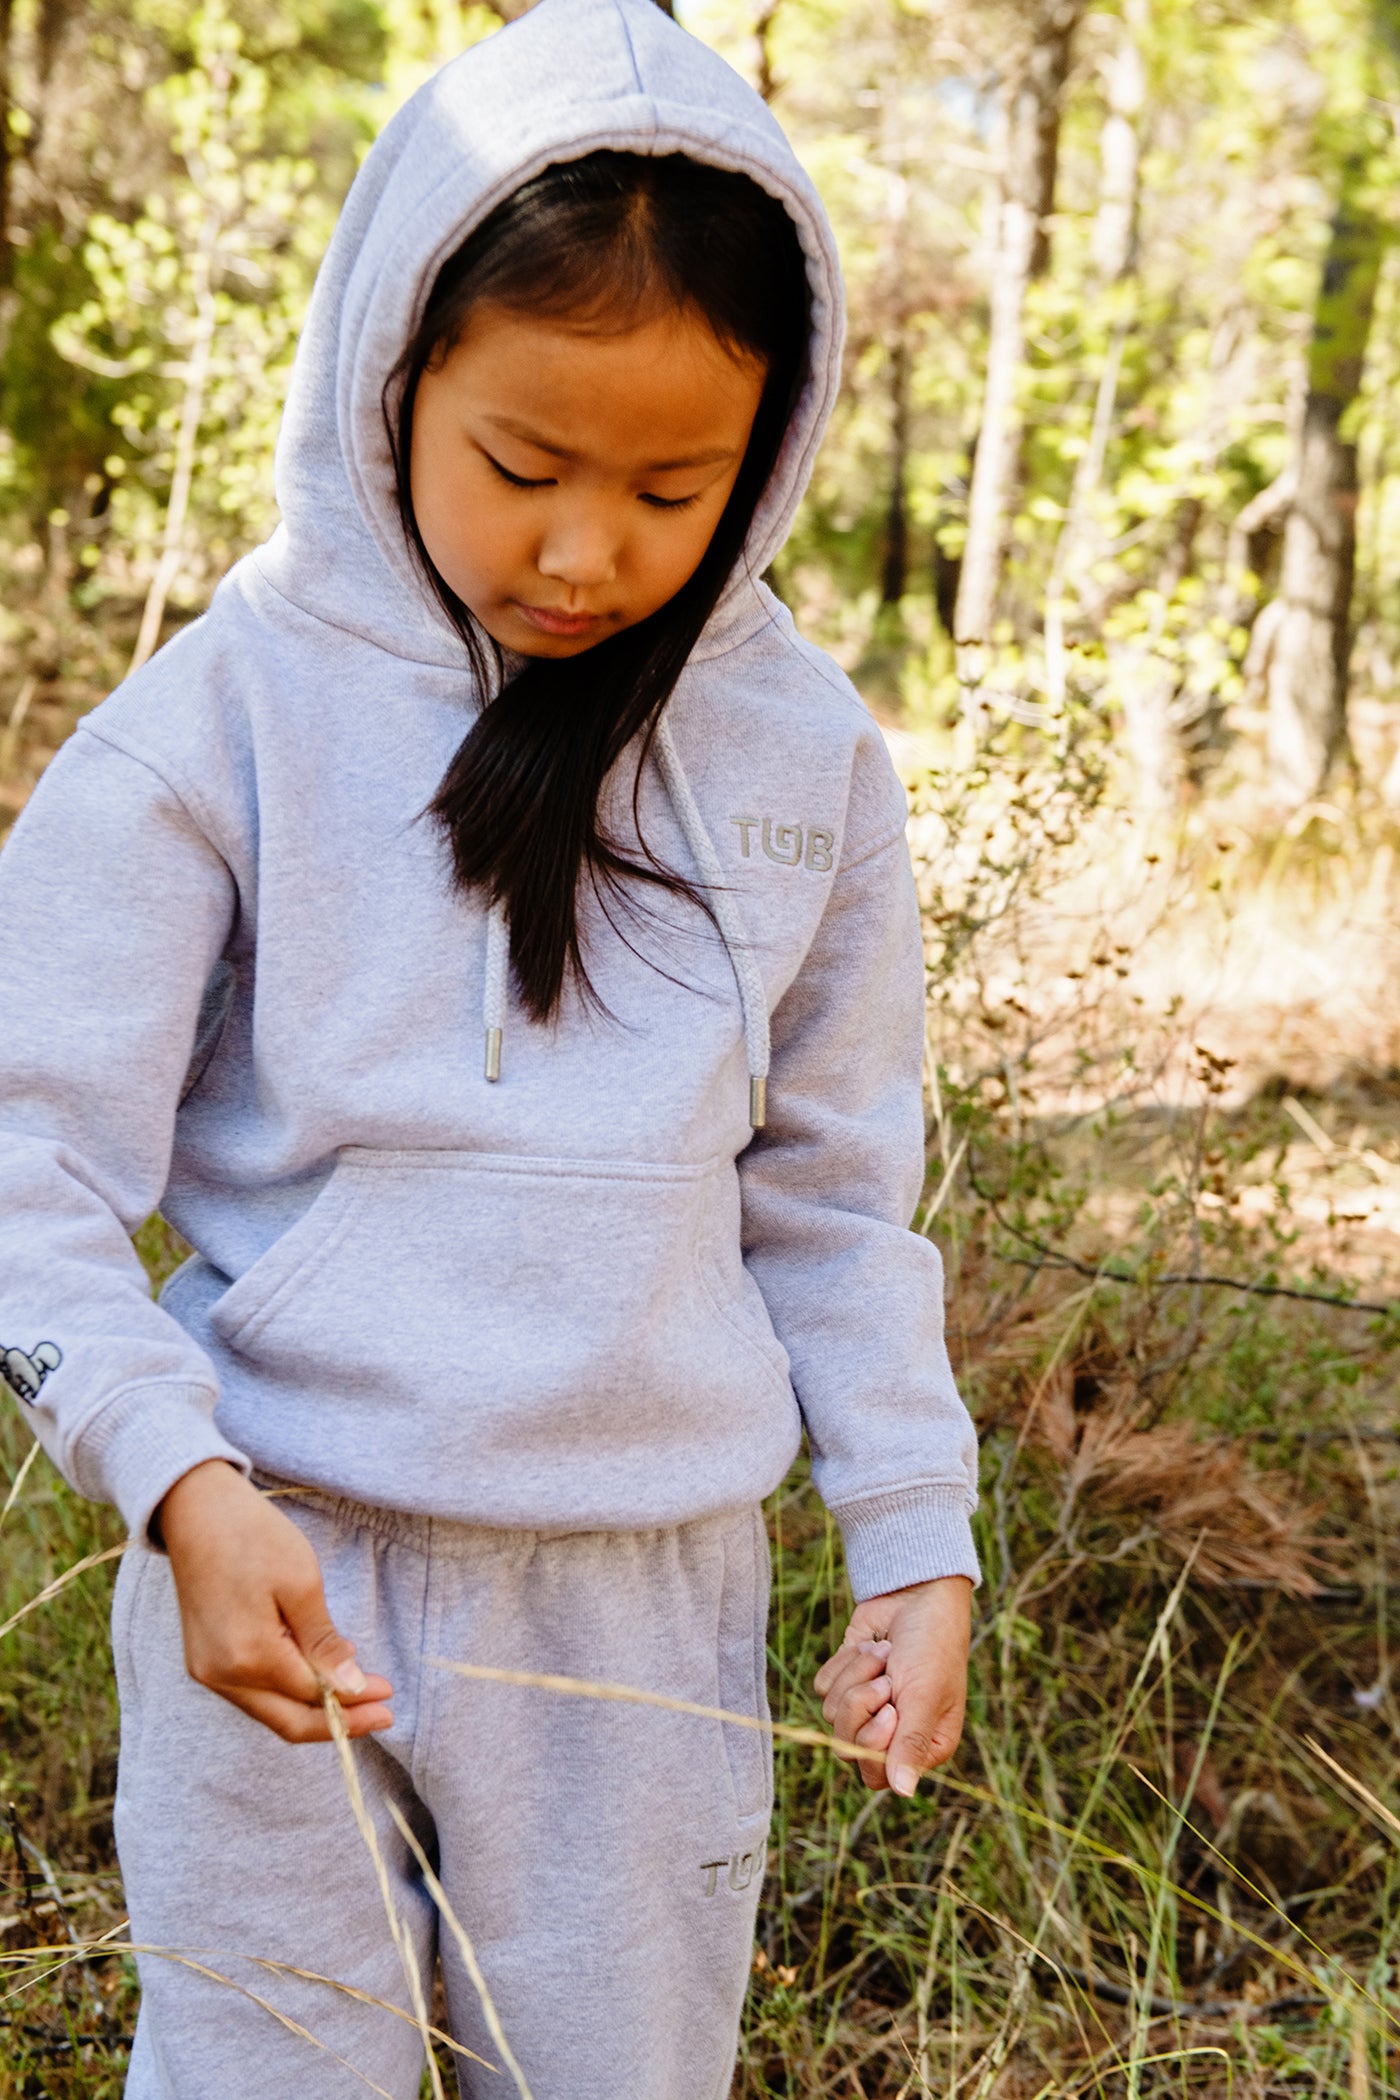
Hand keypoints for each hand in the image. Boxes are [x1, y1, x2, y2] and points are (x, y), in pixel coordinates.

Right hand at [156, 1460, 393, 1743]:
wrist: (195, 1509)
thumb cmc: (253, 1537)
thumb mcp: (301, 1583)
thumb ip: (323, 1644)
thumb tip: (351, 1688)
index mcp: (248, 1657)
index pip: (311, 1698)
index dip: (353, 1702)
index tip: (389, 1695)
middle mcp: (221, 1676)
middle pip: (287, 1721)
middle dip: (338, 1722)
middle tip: (382, 1714)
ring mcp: (207, 1671)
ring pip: (269, 1710)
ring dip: (312, 1707)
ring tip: (355, 1689)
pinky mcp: (203, 1660)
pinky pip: (251, 1692)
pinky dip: (286, 1689)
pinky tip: (314, 1671)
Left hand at [814, 1575, 971, 1796]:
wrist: (917, 1593)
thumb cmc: (932, 1646)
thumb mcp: (925, 1696)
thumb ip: (910, 1744)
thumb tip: (903, 1793)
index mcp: (921, 1748)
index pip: (875, 1774)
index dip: (873, 1743)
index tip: (891, 1709)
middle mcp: (892, 1733)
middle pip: (846, 1746)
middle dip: (861, 1704)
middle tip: (887, 1679)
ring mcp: (866, 1706)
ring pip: (832, 1713)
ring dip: (857, 1675)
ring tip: (885, 1654)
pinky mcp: (847, 1679)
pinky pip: (824, 1687)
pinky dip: (844, 1662)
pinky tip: (871, 1645)